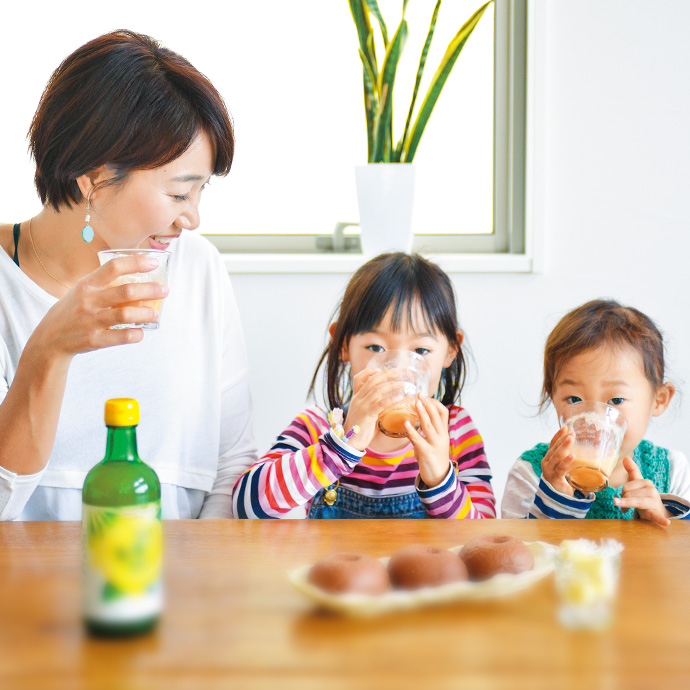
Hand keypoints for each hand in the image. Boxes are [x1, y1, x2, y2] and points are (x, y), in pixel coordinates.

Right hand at [27, 255, 169, 359]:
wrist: (49, 338)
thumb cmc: (73, 309)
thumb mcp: (81, 290)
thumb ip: (103, 282)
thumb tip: (137, 271)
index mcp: (86, 285)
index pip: (113, 267)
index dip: (136, 263)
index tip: (154, 262)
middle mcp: (88, 301)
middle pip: (125, 292)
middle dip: (150, 290)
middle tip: (164, 290)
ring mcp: (91, 321)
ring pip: (125, 315)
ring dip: (146, 313)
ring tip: (156, 312)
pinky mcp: (94, 340)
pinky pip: (122, 337)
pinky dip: (136, 334)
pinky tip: (142, 331)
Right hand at [343, 369, 405, 450]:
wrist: (349, 443)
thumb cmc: (359, 430)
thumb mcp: (365, 414)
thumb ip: (373, 406)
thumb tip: (388, 402)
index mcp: (356, 398)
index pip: (359, 378)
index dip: (370, 371)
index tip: (381, 370)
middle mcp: (357, 399)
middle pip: (372, 380)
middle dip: (386, 374)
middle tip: (398, 372)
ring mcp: (361, 405)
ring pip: (377, 390)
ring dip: (392, 385)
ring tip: (403, 384)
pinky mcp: (367, 414)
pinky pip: (381, 403)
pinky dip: (391, 398)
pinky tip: (400, 397)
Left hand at [405, 395, 450, 487]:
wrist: (439, 477)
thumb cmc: (434, 457)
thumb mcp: (434, 441)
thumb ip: (429, 430)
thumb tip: (420, 416)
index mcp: (443, 432)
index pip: (443, 412)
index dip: (435, 403)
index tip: (425, 397)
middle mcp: (442, 436)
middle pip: (436, 416)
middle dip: (428, 404)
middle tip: (419, 394)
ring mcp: (436, 444)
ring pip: (429, 425)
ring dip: (422, 413)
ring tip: (415, 403)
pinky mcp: (428, 453)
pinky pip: (419, 440)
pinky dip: (412, 431)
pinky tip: (406, 423)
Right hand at [541, 426, 575, 495]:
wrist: (557, 498)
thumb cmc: (562, 481)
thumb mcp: (564, 467)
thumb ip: (568, 458)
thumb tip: (582, 449)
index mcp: (549, 458)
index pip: (552, 443)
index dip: (558, 435)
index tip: (566, 427)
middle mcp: (546, 462)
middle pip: (554, 448)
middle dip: (562, 439)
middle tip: (572, 432)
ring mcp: (549, 470)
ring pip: (556, 456)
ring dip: (564, 446)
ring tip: (571, 438)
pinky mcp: (554, 478)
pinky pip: (561, 468)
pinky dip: (566, 462)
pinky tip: (572, 456)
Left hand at [613, 457, 670, 526]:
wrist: (656, 511)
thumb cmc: (643, 496)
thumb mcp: (638, 483)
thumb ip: (632, 471)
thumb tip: (625, 457)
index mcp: (646, 482)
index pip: (626, 487)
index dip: (621, 494)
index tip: (622, 498)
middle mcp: (652, 490)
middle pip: (628, 494)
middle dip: (623, 501)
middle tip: (624, 506)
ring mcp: (655, 502)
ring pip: (635, 502)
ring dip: (626, 507)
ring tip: (624, 511)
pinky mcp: (657, 513)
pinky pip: (658, 516)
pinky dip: (661, 520)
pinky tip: (666, 523)